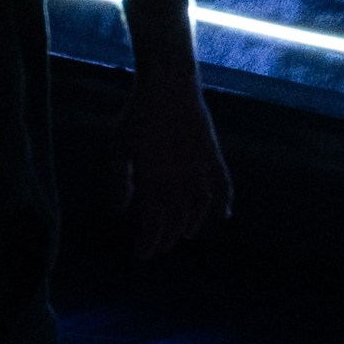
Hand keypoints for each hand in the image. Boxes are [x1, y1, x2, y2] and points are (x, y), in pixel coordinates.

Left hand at [120, 83, 231, 258]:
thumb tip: (119, 211)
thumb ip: (118, 181)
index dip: (148, 244)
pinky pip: (223, 185)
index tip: (141, 256)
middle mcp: (180, 183)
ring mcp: (200, 170)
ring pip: (199, 208)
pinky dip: (225, 202)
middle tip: (159, 247)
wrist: (169, 87)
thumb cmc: (138, 116)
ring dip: (192, 225)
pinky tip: (224, 215)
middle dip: (166, 238)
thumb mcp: (118, 148)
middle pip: (175, 221)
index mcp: (155, 183)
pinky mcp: (213, 157)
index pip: (153, 225)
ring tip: (185, 235)